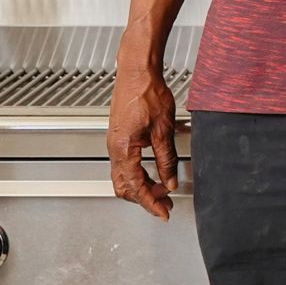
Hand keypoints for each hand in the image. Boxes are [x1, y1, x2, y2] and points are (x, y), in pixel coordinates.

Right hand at [106, 41, 180, 220]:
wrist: (137, 72)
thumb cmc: (147, 92)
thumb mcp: (163, 130)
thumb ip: (167, 159)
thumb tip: (170, 181)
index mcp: (124, 150)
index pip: (136, 187)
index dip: (151, 203)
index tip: (163, 212)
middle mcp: (115, 149)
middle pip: (125, 187)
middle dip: (145, 198)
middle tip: (165, 203)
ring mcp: (115, 143)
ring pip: (124, 177)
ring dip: (142, 186)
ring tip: (162, 189)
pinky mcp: (120, 137)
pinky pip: (125, 164)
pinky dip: (139, 173)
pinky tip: (155, 171)